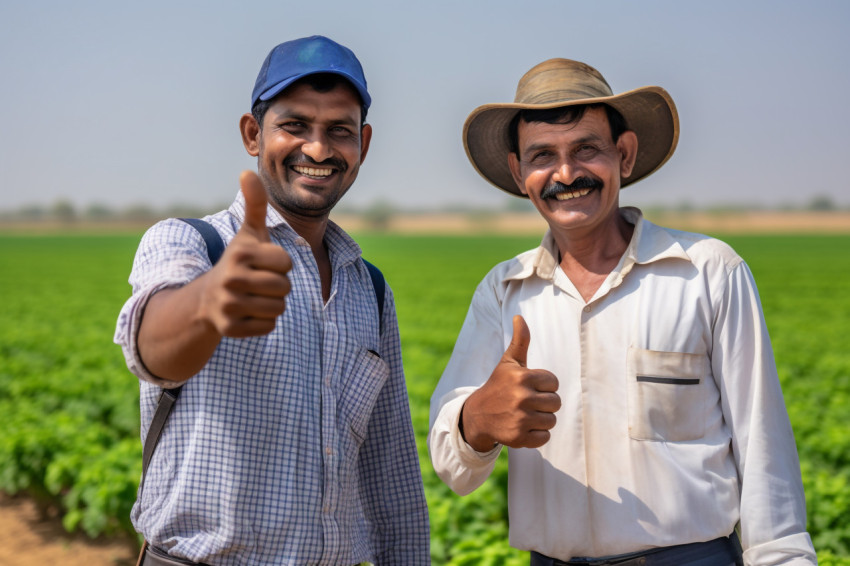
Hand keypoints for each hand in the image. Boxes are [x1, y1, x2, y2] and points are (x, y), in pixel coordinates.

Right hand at [200, 170, 291, 336]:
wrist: (208, 298)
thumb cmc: (238, 261)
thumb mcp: (248, 234)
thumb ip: (255, 204)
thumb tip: (246, 172)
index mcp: (240, 254)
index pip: (286, 263)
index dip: (280, 264)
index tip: (263, 263)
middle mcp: (231, 279)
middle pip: (284, 287)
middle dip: (278, 286)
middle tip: (259, 282)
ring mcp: (228, 305)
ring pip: (278, 309)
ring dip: (272, 304)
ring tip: (254, 297)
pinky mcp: (229, 329)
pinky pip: (268, 327)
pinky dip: (263, 322)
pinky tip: (248, 313)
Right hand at [461, 315, 560, 450]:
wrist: (478, 415)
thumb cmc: (498, 386)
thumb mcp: (508, 363)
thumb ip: (520, 341)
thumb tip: (519, 316)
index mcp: (522, 377)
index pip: (554, 383)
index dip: (544, 385)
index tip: (529, 387)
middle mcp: (521, 397)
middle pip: (556, 402)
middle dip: (545, 403)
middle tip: (528, 402)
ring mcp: (520, 419)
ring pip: (552, 420)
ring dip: (542, 419)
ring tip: (526, 415)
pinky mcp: (519, 437)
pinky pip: (545, 437)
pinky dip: (537, 435)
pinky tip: (523, 427)